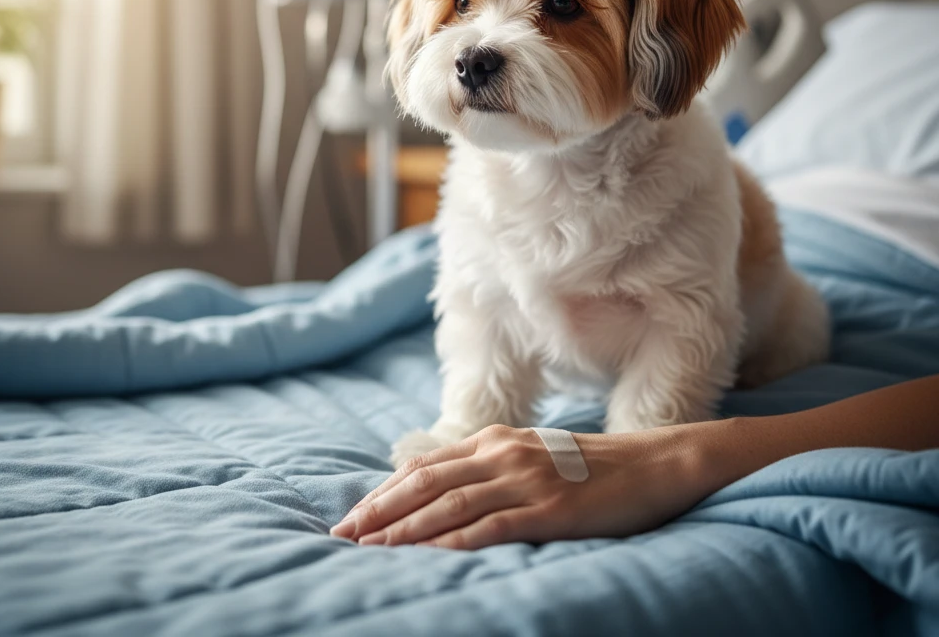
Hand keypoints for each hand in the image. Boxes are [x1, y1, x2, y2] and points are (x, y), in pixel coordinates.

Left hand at [330, 423, 714, 550]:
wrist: (654, 465)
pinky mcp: (549, 510)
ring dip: (405, 529)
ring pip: (450, 505)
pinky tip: (427, 558)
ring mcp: (526, 479)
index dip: (383, 492)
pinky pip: (491, 527)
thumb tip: (443, 493)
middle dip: (380, 511)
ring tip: (371, 551)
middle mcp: (502, 453)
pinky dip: (452, 543)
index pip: (424, 467)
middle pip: (426, 483)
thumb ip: (489, 469)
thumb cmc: (591, 469)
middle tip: (344, 536)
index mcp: (494, 439)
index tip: (352, 517)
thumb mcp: (531, 457)